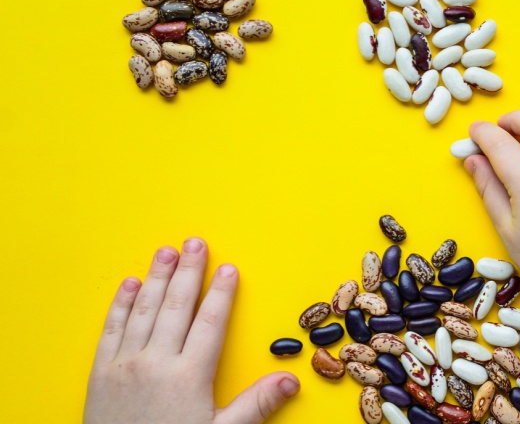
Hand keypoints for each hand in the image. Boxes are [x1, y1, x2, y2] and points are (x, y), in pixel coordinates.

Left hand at [84, 238, 299, 423]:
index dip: (221, 293)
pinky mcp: (100, 374)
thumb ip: (256, 404)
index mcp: (188, 375)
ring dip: (156, 277)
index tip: (228, 269)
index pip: (209, 322)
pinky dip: (120, 304)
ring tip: (166, 252)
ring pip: (143, 309)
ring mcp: (125, 365)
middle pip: (176, 306)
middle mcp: (155, 362)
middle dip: (188, 271)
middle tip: (195, 243)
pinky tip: (129, 285)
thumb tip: (291, 380)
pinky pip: (111, 329)